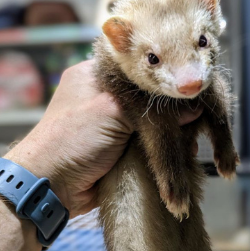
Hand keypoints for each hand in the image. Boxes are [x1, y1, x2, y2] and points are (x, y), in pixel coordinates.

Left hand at [6, 60, 202, 216]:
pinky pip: (147, 142)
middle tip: (197, 113)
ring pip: (150, 121)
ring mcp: (112, 123)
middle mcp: (105, 96)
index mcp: (97, 75)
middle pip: (147, 95)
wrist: (53, 185)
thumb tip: (193, 107)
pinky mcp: (119, 147)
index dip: (164, 74)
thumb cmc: (75, 139)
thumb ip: (151, 107)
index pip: (138, 65)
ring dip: (169, 130)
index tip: (188, 82)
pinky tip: (182, 149)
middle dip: (170, 107)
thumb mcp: (112, 112)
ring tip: (192, 135)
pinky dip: (162, 146)